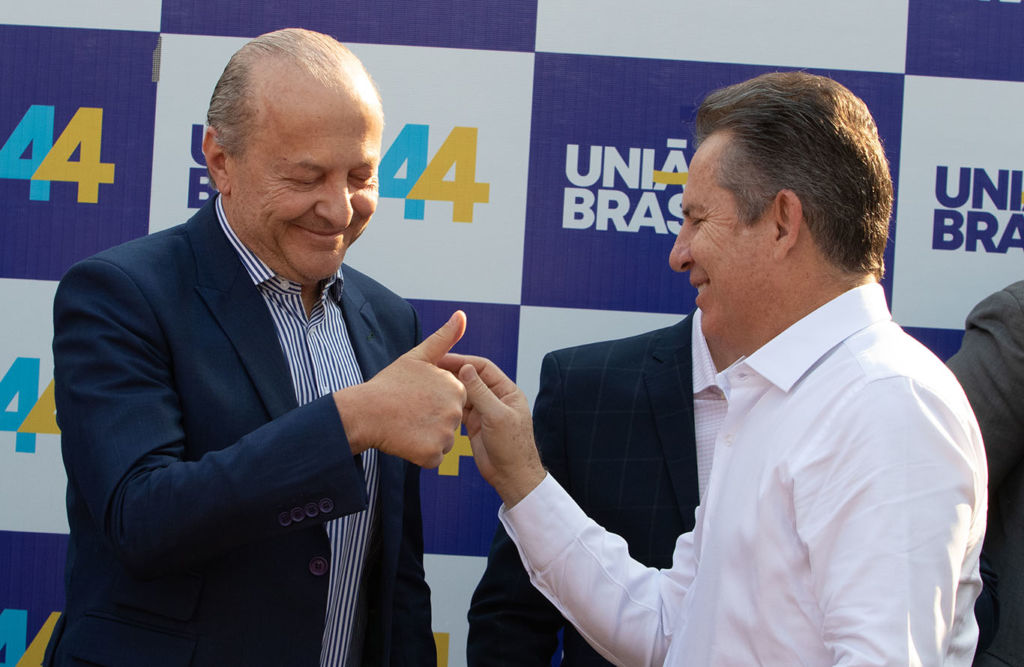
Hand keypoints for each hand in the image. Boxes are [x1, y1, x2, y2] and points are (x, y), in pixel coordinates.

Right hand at [335, 311, 467, 467]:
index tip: (416, 398)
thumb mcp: (418, 356)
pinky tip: (406, 441)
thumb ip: (444, 338)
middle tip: (409, 412)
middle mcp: (455, 410)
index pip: (454, 400)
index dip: (433, 401)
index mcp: (455, 387)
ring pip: (444, 440)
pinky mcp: (432, 454)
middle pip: (450, 421)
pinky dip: (421, 454)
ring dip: (428, 437)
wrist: (364, 412)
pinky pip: (434, 457)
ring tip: (407, 425)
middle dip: (433, 420)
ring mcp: (445, 433)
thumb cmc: (389, 383)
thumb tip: (462, 314)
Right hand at [438, 353, 545, 506]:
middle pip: (472, 378)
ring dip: (450, 389)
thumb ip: (481, 392)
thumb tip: (466, 368)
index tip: (444, 358)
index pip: (483, 367)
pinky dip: (449, 404)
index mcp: (507, 391)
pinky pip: (460, 409)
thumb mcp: (497, 416)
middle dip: (454, 373)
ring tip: (430, 383)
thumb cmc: (512, 446)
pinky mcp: (474, 424)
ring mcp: (484, 411)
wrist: (511, 476)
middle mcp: (495, 398)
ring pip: (464, 393)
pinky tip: (435, 401)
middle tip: (432, 368)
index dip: (464, 361)